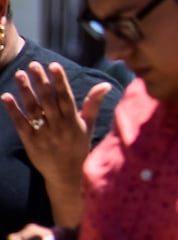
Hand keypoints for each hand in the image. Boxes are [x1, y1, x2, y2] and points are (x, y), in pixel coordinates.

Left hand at [3, 62, 108, 188]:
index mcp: (74, 121)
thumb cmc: (79, 147)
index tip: (54, 65)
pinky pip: (21, 124)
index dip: (60, 81)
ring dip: (26, 91)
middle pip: (48, 100)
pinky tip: (6, 97)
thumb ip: (93, 103)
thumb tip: (106, 84)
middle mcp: (59, 127)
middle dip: (41, 82)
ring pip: (34, 110)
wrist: (68, 175)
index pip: (66, 97)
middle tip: (33, 65)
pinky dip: (13, 110)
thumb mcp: (89, 125)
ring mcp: (44, 134)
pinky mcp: (31, 142)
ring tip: (20, 75)